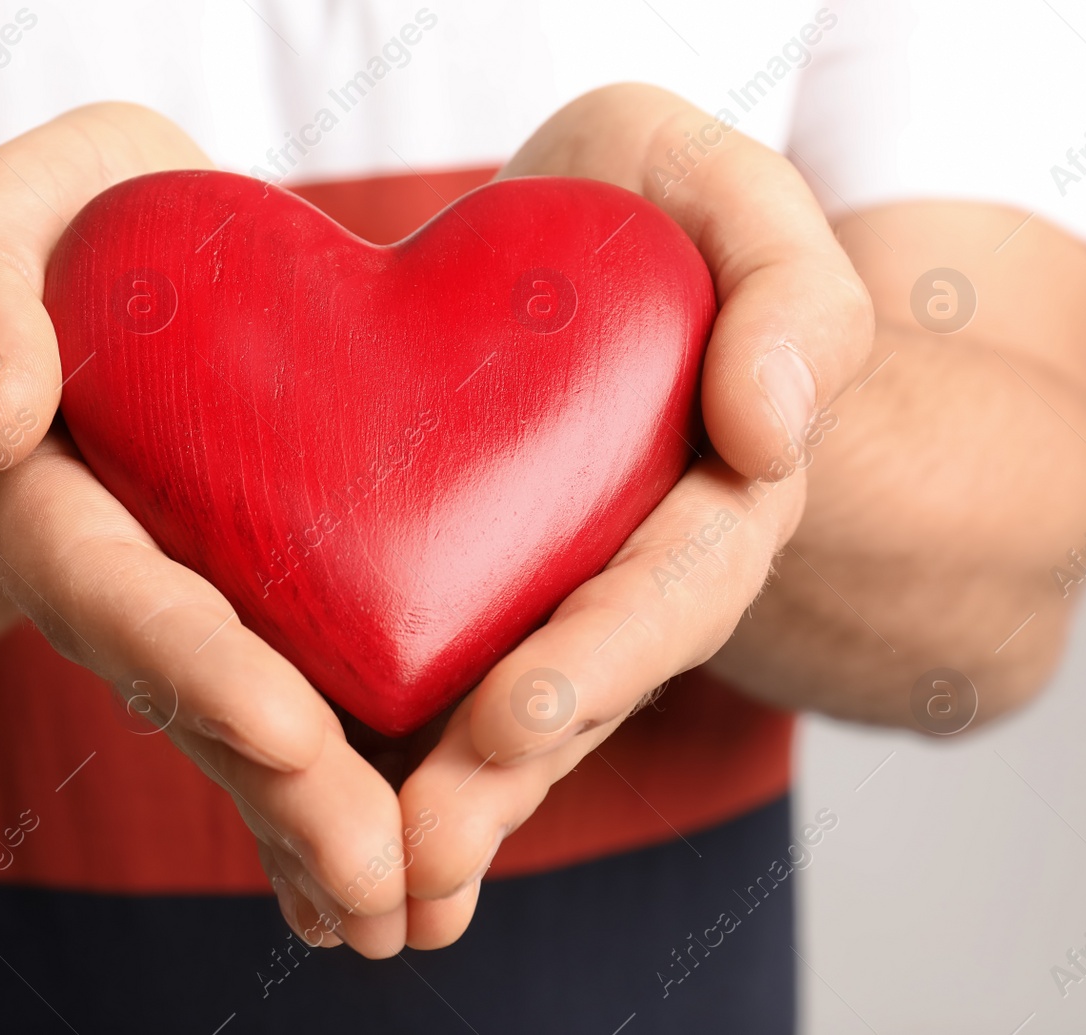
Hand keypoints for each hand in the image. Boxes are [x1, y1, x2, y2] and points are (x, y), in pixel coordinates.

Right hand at [0, 104, 411, 956]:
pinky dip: (337, 803)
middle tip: (385, 892)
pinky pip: (285, 715)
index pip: (119, 591)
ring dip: (325, 837)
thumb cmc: (46, 243)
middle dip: (289, 798)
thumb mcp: (2, 218)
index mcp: (52, 495)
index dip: (199, 661)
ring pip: (248, 737)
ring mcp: (175, 614)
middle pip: (197, 700)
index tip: (291, 734)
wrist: (60, 304)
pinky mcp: (236, 616)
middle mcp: (115, 582)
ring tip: (417, 922)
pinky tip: (407, 887)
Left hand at [395, 83, 873, 946]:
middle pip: (574, 691)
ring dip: (430, 806)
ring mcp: (543, 593)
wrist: (570, 233)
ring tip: (352, 886)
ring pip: (492, 717)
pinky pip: (417, 670)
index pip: (669, 594)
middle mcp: (630, 571)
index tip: (515, 723)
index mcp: (714, 495)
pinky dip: (365, 750)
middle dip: (499, 780)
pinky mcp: (456, 582)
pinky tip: (296, 824)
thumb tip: (772, 435)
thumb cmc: (658, 205)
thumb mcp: (734, 198)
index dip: (598, 663)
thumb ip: (789, 295)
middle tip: (414, 856)